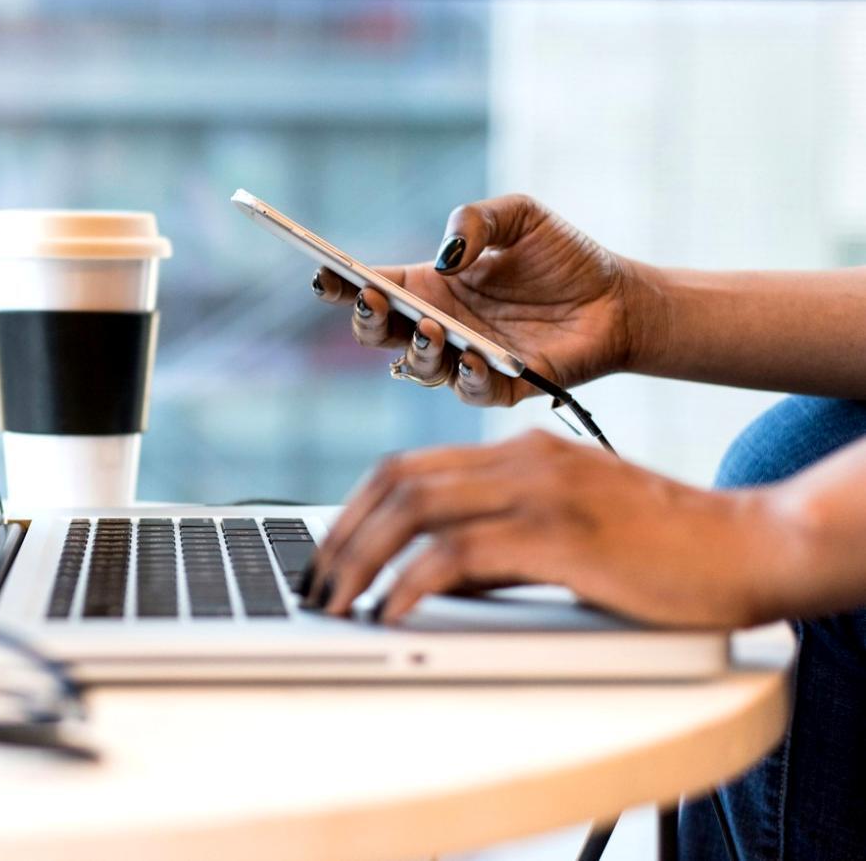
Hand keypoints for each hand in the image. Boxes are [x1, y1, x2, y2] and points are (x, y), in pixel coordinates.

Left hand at [304, 429, 787, 628]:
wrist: (749, 545)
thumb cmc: (662, 549)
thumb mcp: (563, 534)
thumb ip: (497, 545)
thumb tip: (427, 579)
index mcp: (519, 452)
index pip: (405, 468)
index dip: (353, 512)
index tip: (326, 555)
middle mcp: (521, 459)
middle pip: (395, 483)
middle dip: (340, 537)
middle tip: (314, 585)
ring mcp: (540, 491)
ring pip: (415, 509)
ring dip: (361, 559)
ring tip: (336, 603)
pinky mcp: (559, 533)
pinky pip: (458, 553)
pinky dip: (412, 582)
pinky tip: (393, 611)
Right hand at [313, 194, 647, 405]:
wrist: (619, 298)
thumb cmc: (564, 257)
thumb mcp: (519, 216)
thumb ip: (476, 220)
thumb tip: (445, 257)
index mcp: (431, 286)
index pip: (372, 287)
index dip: (342, 285)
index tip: (324, 275)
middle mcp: (440, 326)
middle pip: (380, 334)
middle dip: (366, 320)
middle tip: (374, 300)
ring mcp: (466, 359)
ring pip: (418, 368)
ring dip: (417, 350)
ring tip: (432, 327)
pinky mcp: (503, 388)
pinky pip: (471, 392)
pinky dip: (468, 378)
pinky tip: (476, 358)